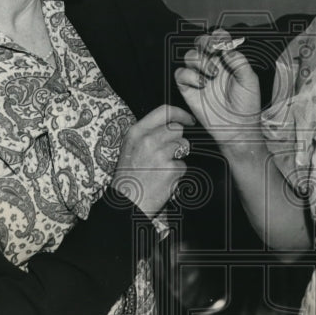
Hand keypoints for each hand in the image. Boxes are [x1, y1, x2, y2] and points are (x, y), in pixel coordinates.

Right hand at [111, 104, 195, 218]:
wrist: (126, 204)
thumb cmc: (128, 178)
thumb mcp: (130, 148)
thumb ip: (148, 134)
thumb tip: (173, 126)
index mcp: (136, 132)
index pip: (164, 111)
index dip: (180, 114)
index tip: (189, 119)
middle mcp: (148, 140)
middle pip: (177, 129)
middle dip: (178, 140)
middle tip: (168, 154)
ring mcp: (160, 154)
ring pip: (183, 146)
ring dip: (178, 156)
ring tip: (162, 168)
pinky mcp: (171, 169)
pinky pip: (183, 165)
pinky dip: (177, 173)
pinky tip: (164, 179)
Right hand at [175, 29, 260, 147]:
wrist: (237, 128)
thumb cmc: (246, 106)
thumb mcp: (250, 81)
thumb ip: (240, 62)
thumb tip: (228, 49)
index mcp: (227, 61)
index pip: (219, 40)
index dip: (218, 37)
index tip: (223, 43)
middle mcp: (212, 66)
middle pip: (200, 43)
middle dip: (204, 42)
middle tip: (213, 49)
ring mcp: (200, 77)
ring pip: (189, 56)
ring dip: (200, 61)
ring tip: (213, 74)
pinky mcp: (189, 90)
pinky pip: (180, 74)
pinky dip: (189, 75)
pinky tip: (202, 84)